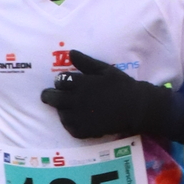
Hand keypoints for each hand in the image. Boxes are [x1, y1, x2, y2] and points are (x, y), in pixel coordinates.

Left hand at [39, 48, 173, 141]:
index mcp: (82, 83)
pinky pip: (70, 128)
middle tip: (47, 96)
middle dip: (49, 96)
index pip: (60, 81)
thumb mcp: (104, 69)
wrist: (135, 107)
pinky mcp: (85, 130)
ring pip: (61, 114)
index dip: (59, 81)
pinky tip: (74, 120)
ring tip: (64, 108)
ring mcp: (80, 117)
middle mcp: (77, 100)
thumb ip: (86, 62)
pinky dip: (69, 124)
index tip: (61, 83)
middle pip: (54, 98)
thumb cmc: (121, 85)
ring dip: (60, 110)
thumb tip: (70, 52)